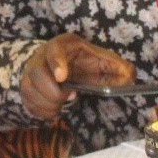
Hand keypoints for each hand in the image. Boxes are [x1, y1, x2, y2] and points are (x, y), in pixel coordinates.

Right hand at [20, 34, 134, 120]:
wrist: (60, 66)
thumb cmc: (82, 61)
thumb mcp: (100, 59)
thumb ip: (117, 67)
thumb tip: (130, 76)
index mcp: (62, 46)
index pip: (53, 50)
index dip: (56, 63)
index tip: (62, 78)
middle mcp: (41, 57)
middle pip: (36, 73)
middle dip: (53, 92)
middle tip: (70, 96)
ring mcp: (30, 73)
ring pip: (30, 91)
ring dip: (49, 103)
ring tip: (64, 101)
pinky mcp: (26, 88)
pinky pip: (30, 104)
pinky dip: (44, 111)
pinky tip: (56, 107)